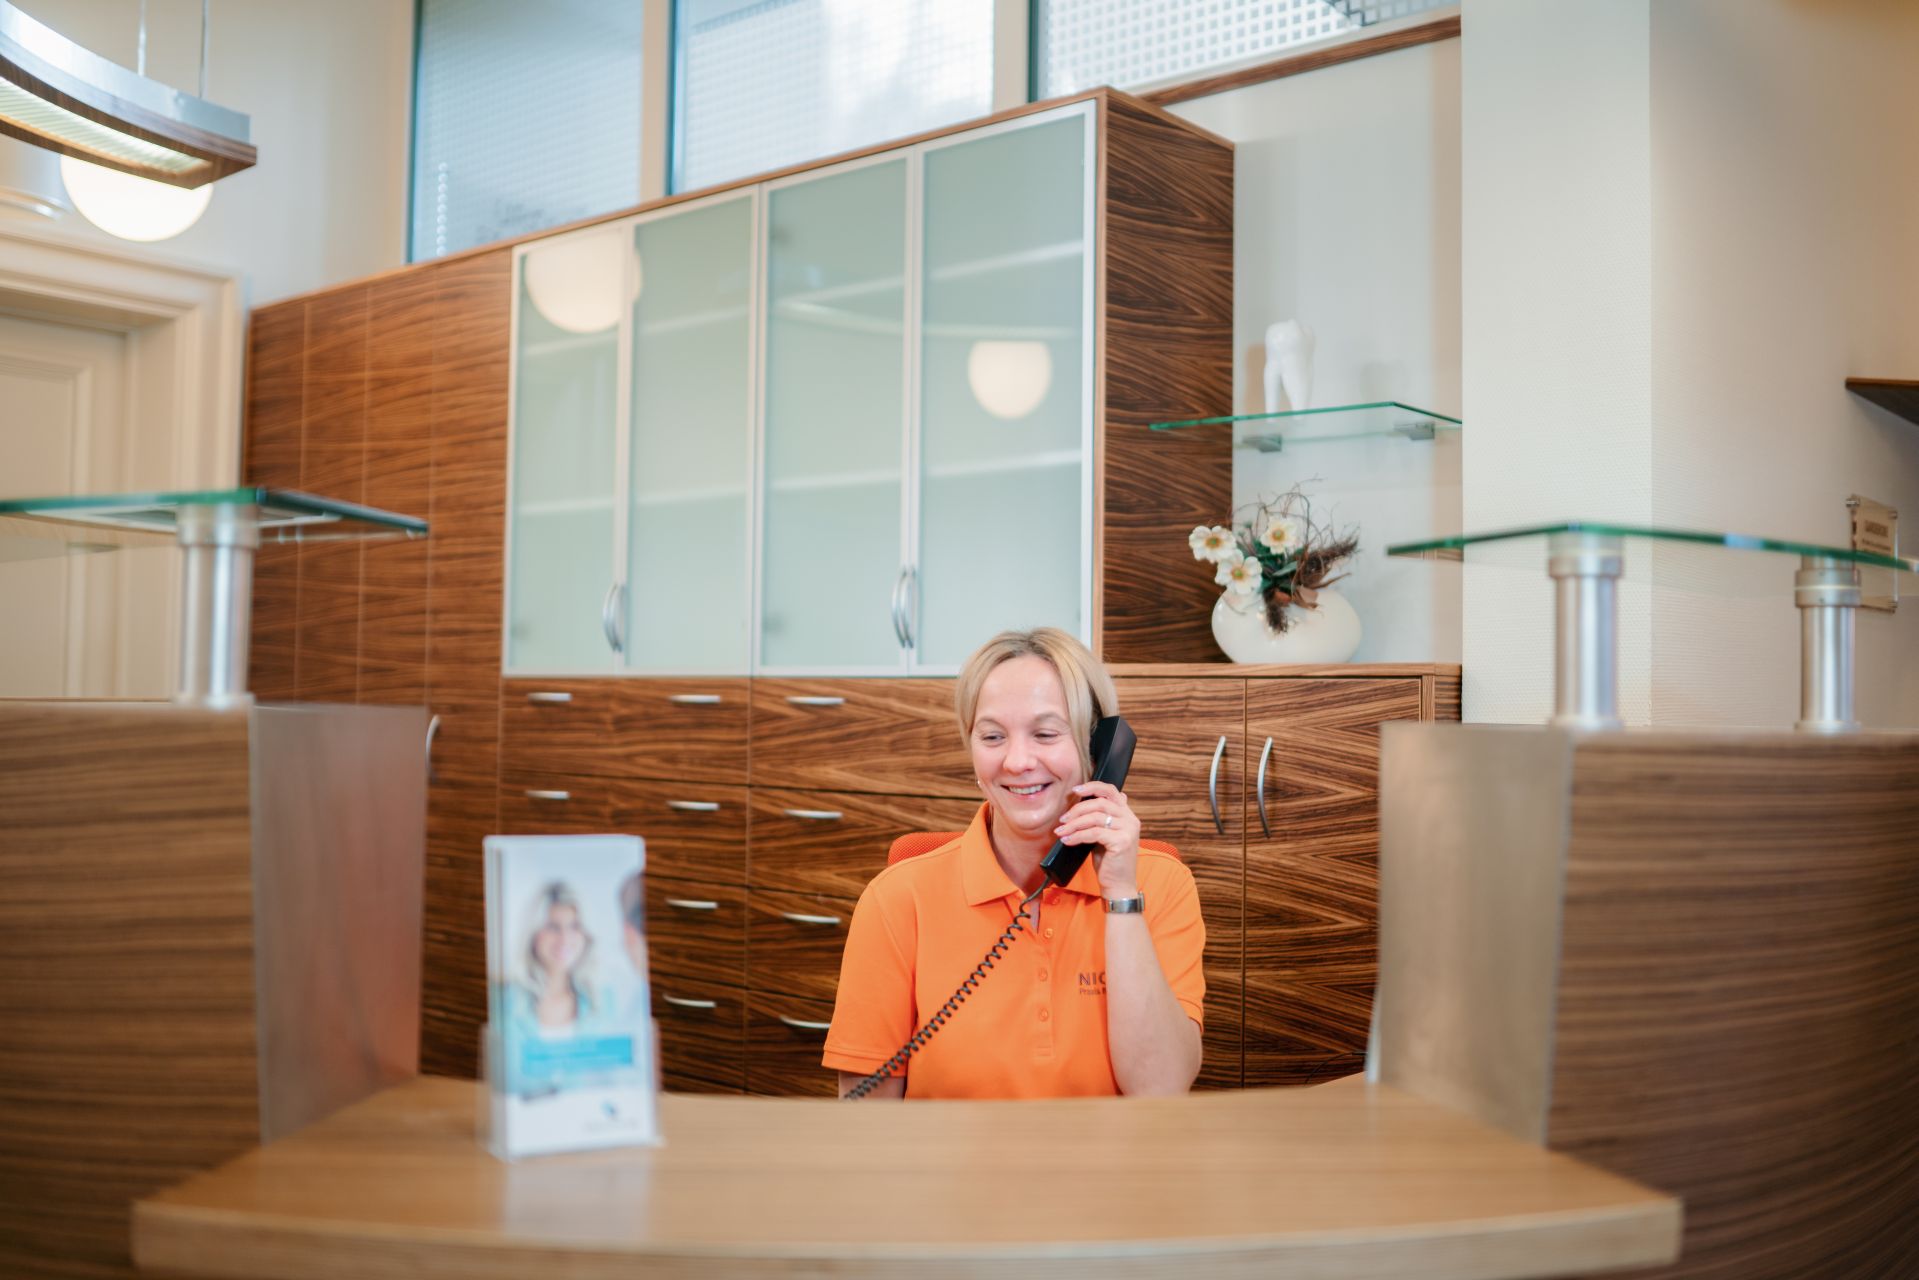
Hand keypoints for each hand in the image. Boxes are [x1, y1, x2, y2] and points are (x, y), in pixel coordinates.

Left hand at [1053, 781, 1141, 898]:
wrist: (1118, 886)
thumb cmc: (1109, 861)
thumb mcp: (1105, 835)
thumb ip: (1101, 819)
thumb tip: (1087, 801)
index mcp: (1128, 815)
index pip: (1111, 791)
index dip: (1093, 787)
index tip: (1075, 790)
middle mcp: (1131, 820)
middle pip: (1100, 803)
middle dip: (1077, 809)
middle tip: (1063, 819)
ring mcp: (1128, 830)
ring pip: (1095, 817)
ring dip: (1074, 824)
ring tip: (1061, 831)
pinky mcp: (1121, 842)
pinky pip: (1093, 833)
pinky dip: (1077, 835)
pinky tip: (1067, 840)